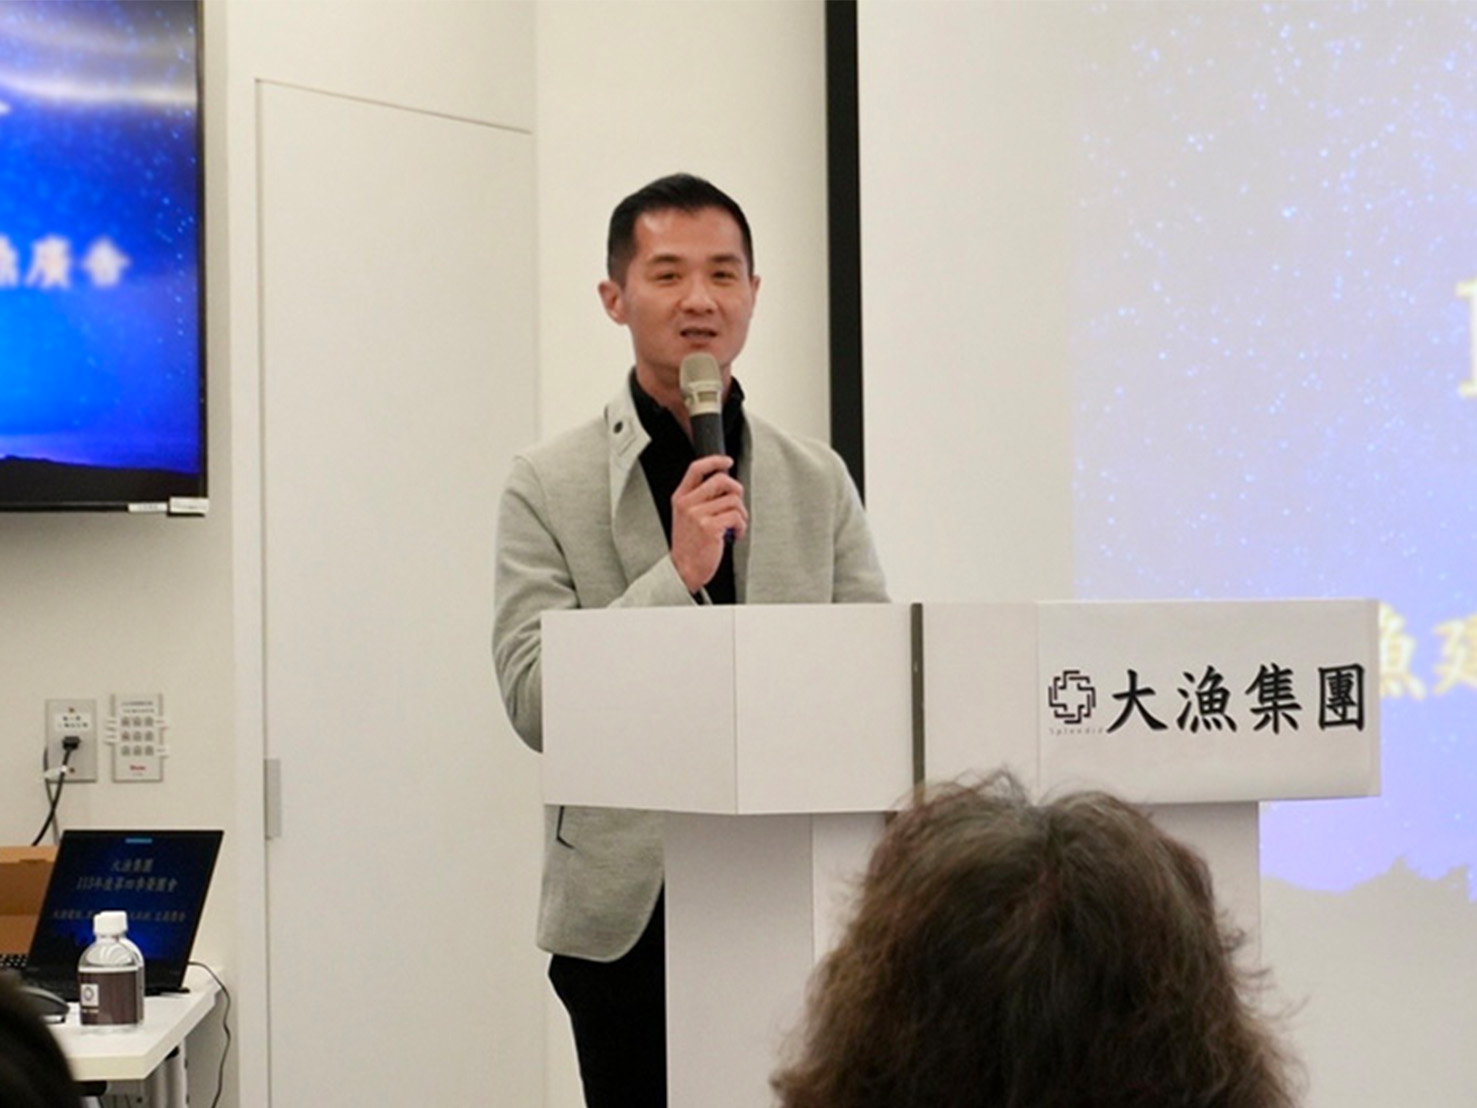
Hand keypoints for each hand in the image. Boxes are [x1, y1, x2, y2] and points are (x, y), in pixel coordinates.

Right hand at [670, 455, 746, 592]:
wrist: (683, 570)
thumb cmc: (688, 545)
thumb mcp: (686, 517)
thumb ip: (700, 499)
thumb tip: (725, 485)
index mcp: (681, 498)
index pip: (696, 469)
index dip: (715, 460)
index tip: (727, 461)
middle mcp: (688, 504)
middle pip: (722, 480)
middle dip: (737, 489)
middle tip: (737, 503)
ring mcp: (698, 515)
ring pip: (733, 501)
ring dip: (741, 515)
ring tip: (735, 526)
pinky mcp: (711, 527)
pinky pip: (737, 517)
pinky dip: (742, 527)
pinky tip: (735, 534)